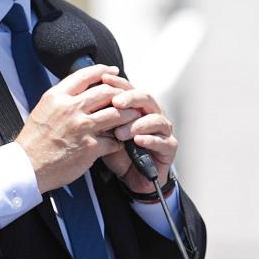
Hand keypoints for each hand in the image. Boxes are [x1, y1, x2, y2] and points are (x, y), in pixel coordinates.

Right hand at [16, 63, 140, 192]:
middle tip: (129, 97)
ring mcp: (82, 127)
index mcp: (57, 97)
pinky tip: (121, 141)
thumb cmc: (34, 140)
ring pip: (116, 114)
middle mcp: (70, 108)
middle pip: (106, 92)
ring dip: (128, 115)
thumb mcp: (44, 109)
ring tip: (133, 117)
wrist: (27, 167)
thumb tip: (81, 90)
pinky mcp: (90, 147)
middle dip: (122, 94)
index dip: (103, 71)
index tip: (113, 72)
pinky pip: (114, 140)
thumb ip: (62, 98)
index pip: (85, 75)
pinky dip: (120, 141)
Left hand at [95, 74, 175, 194]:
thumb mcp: (107, 135)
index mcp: (139, 107)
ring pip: (156, 119)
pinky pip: (163, 141)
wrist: (133, 177)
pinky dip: (150, 140)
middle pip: (147, 98)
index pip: (130, 89)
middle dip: (131, 98)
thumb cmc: (120, 153)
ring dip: (137, 124)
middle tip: (116, 103)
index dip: (119, 83)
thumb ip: (103, 121)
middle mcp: (153, 114)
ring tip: (121, 133)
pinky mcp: (170, 147)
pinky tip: (138, 141)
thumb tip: (88, 105)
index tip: (104, 80)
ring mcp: (164, 130)